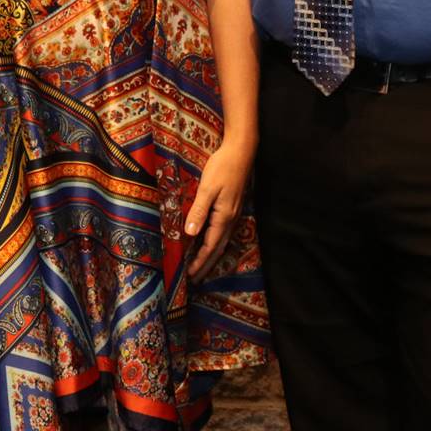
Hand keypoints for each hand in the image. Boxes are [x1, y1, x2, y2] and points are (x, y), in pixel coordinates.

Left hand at [184, 137, 253, 280]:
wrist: (241, 151)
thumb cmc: (223, 167)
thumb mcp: (208, 188)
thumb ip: (199, 210)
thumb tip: (189, 234)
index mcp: (224, 217)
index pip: (210, 246)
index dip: (200, 261)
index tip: (190, 275)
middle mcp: (230, 219)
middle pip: (218, 248)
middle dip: (206, 264)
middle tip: (195, 279)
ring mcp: (233, 213)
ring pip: (222, 241)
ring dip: (211, 255)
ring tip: (201, 266)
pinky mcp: (232, 207)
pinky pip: (223, 232)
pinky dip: (215, 243)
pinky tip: (210, 242)